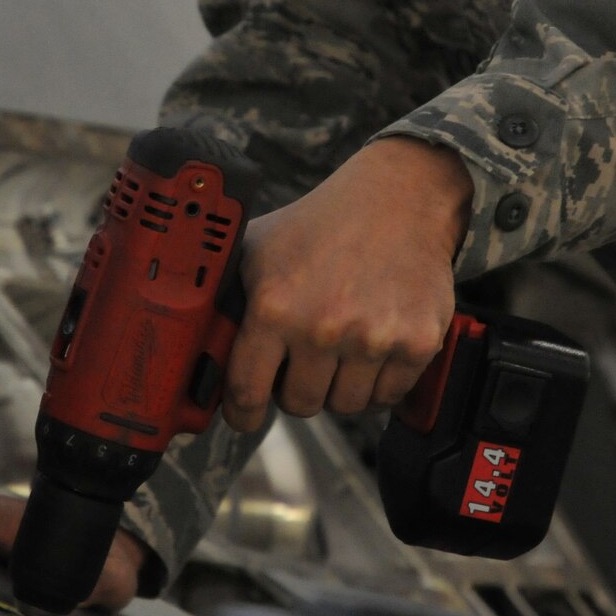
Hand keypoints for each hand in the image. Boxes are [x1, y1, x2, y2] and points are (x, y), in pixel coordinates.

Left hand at [224, 137, 471, 432]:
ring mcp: (373, 338)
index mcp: (275, 306)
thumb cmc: (320, 225)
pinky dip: (379, 383)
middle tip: (303, 360)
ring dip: (340, 386)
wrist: (399, 199)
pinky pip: (388, 396)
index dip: (242, 413)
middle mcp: (323, 327)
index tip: (245, 416)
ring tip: (341, 347)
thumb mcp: (257, 251)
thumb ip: (228, 301)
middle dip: (296, 388)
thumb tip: (198, 350)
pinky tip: (373, 347)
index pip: (247, 392)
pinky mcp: (417, 343)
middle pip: (300, 405)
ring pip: (346, 406)